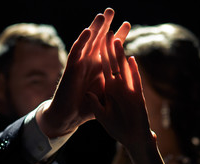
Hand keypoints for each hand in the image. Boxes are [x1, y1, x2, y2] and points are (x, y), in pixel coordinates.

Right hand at [37, 8, 130, 137]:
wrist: (70, 116)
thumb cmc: (87, 106)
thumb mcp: (106, 93)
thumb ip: (114, 85)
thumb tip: (130, 79)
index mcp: (99, 68)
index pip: (110, 49)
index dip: (118, 37)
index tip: (127, 24)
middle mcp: (89, 62)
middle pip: (98, 40)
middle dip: (105, 25)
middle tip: (111, 10)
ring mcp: (80, 64)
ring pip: (87, 43)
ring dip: (94, 29)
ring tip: (102, 15)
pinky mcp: (71, 69)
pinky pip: (76, 53)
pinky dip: (81, 42)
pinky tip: (87, 32)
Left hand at [87, 34, 152, 148]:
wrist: (132, 139)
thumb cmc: (117, 128)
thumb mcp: (102, 115)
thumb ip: (95, 104)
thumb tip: (87, 92)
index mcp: (110, 91)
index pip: (105, 71)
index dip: (101, 58)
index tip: (97, 44)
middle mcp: (119, 88)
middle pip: (114, 66)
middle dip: (110, 51)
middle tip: (107, 34)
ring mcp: (129, 91)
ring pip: (124, 71)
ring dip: (120, 57)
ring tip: (116, 42)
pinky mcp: (137, 98)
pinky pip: (135, 83)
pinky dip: (133, 72)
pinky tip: (131, 60)